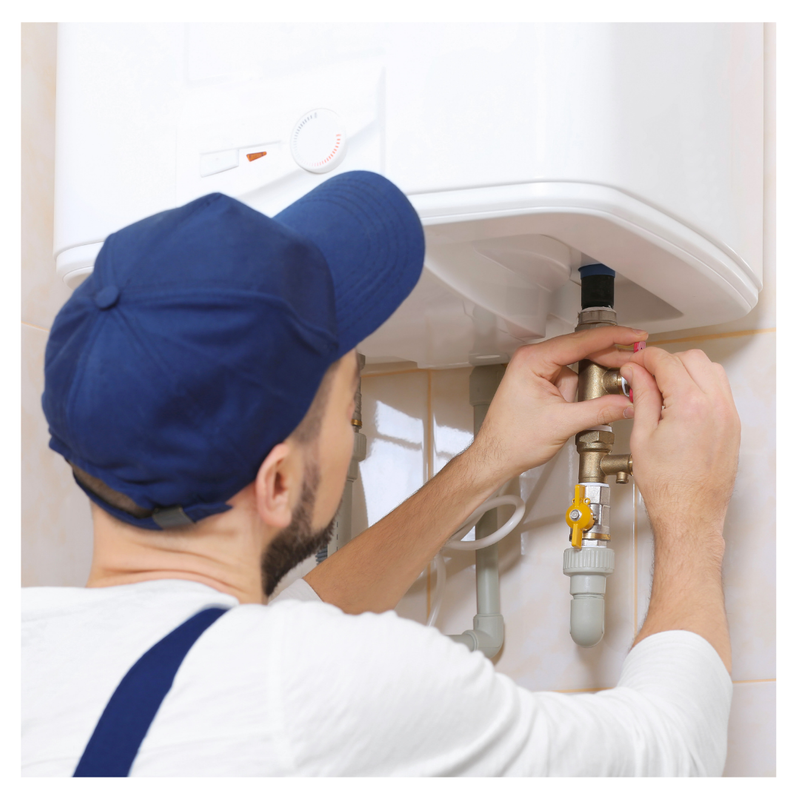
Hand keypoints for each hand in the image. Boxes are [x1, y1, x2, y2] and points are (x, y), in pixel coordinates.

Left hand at [469, 326, 646, 484]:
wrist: (496, 456)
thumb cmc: (512, 440)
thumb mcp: (562, 424)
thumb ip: (599, 410)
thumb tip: (626, 402)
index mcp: (532, 360)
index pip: (579, 341)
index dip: (612, 337)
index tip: (634, 336)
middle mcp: (533, 360)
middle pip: (581, 350)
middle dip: (609, 359)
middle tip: (635, 363)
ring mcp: (538, 371)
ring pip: (579, 365)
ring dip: (597, 378)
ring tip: (616, 389)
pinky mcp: (543, 384)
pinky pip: (572, 379)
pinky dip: (587, 388)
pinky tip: (596, 398)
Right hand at [621, 348, 739, 540]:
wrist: (689, 514)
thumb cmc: (667, 486)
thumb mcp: (642, 436)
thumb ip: (641, 397)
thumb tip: (636, 374)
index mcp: (690, 405)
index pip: (667, 362)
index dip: (645, 358)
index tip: (634, 364)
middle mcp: (716, 406)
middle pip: (692, 359)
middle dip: (666, 361)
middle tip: (645, 375)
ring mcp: (729, 416)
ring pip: (710, 369)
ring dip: (686, 370)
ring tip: (663, 388)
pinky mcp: (733, 426)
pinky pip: (720, 390)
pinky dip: (700, 385)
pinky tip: (680, 401)